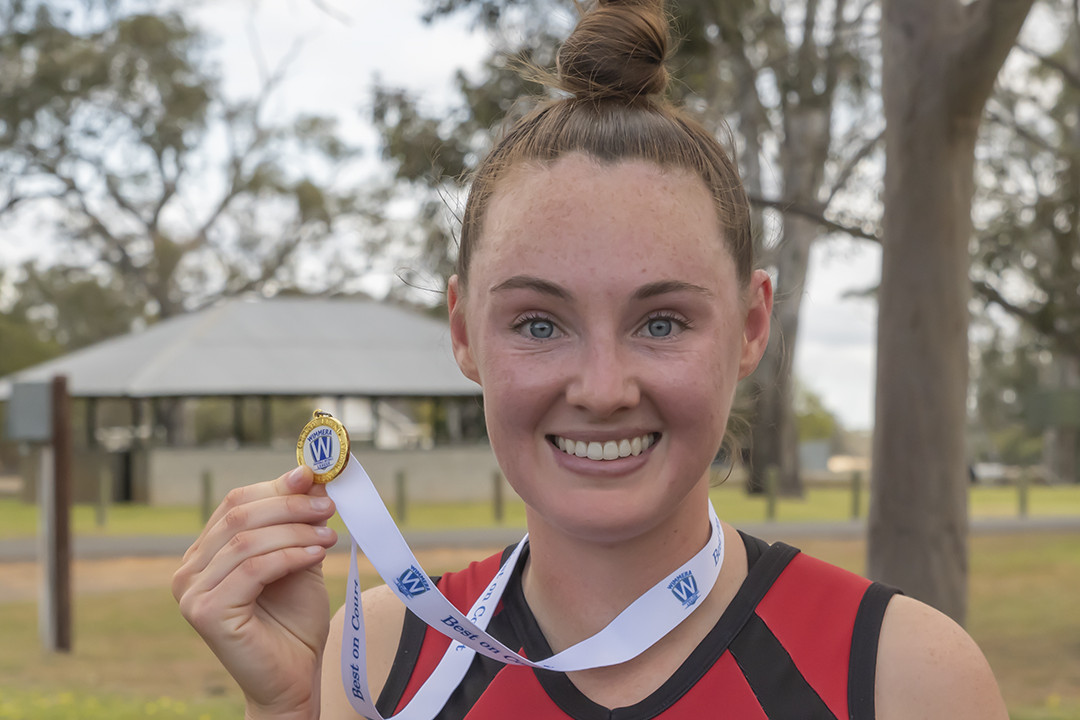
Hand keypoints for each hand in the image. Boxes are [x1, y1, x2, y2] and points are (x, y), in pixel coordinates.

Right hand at [172, 465, 337, 718]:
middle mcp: (189, 570)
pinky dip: (290, 555)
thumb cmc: (293, 622)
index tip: (315, 477)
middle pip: (239, 514)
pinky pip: (253, 569)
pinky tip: (317, 554)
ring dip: (295, 530)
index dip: (276, 486)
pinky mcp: (205, 613)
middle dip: (290, 505)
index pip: (236, 502)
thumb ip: (297, 522)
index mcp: (206, 552)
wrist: (293, 678)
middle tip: (329, 506)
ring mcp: (191, 592)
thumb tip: (311, 475)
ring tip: (330, 535)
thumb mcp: (298, 558)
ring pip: (248, 540)